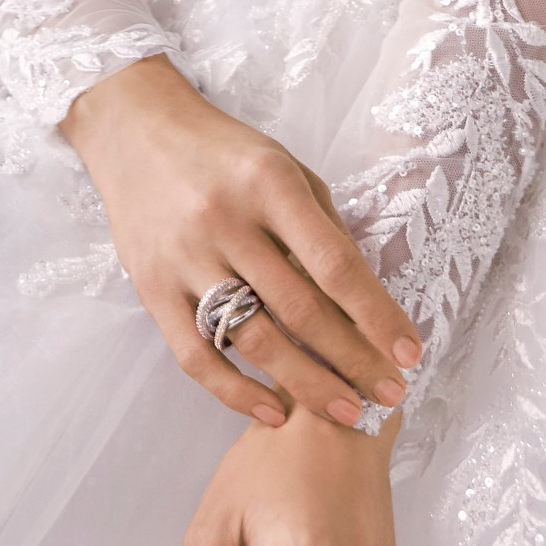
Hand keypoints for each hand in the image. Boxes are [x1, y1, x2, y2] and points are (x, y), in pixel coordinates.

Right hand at [61, 55, 420, 430]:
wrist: (135, 131)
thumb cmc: (222, 150)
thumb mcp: (283, 166)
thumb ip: (320, 225)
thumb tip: (365, 294)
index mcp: (269, 185)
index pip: (334, 264)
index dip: (377, 315)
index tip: (410, 352)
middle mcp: (227, 221)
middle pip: (300, 309)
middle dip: (353, 360)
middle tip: (390, 396)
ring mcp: (185, 259)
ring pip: (254, 339)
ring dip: (307, 385)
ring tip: (347, 412)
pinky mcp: (152, 290)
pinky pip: (196, 356)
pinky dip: (236, 392)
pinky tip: (273, 413)